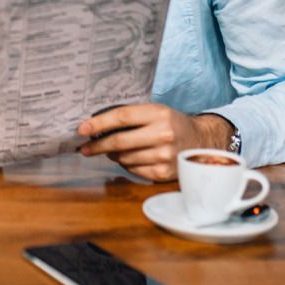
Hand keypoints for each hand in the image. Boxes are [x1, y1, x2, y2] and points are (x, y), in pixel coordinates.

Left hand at [76, 104, 230, 181]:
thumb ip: (132, 117)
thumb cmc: (172, 124)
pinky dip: (127, 165)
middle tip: (85, 148)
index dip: (99, 123)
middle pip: (119, 141)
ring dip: (114, 155)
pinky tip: (130, 159)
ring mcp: (164, 156)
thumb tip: (98, 126)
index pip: (121, 117)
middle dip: (97, 146)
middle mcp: (162, 134)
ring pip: (124, 158)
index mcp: (159, 114)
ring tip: (113, 151)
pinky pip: (134, 170)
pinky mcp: (164, 173)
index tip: (82, 129)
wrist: (202, 141)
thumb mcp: (156, 112)